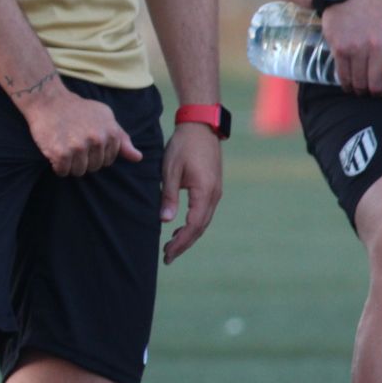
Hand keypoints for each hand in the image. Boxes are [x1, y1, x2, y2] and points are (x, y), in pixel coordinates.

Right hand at [17, 83, 143, 177]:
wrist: (49, 100)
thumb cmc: (78, 110)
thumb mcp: (105, 117)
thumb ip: (121, 138)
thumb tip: (137, 158)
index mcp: (110, 133)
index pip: (108, 160)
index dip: (95, 153)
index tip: (85, 140)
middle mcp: (97, 140)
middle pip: (94, 167)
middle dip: (83, 159)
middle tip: (73, 141)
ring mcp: (79, 147)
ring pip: (78, 171)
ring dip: (70, 164)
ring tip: (64, 145)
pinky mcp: (61, 153)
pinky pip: (62, 171)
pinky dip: (57, 165)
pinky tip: (55, 150)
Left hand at [161, 122, 223, 262]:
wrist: (201, 125)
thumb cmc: (183, 145)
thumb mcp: (171, 170)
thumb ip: (169, 196)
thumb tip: (165, 221)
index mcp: (205, 192)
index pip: (193, 226)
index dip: (180, 242)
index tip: (167, 253)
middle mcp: (214, 195)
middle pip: (200, 228)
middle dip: (184, 244)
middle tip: (167, 256)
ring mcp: (216, 191)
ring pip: (203, 221)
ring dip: (188, 235)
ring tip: (171, 246)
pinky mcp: (213, 187)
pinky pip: (204, 212)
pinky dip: (193, 224)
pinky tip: (181, 227)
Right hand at [320, 0, 381, 98]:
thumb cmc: (380, 7)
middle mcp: (377, 44)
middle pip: (378, 83)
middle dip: (379, 94)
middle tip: (381, 93)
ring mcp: (356, 47)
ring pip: (360, 82)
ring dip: (363, 90)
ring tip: (365, 89)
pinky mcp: (339, 48)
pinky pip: (343, 75)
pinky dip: (347, 85)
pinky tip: (350, 85)